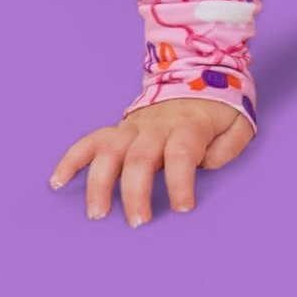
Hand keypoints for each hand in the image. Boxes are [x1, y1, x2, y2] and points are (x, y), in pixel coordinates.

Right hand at [48, 97, 255, 225]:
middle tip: (138, 222)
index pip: (183, 153)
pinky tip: (57, 182)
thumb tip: (206, 164)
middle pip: (140, 157)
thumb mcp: (238, 123)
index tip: (182, 208)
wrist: (198, 75)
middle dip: (136, 192)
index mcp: (189, 126)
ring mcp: (134, 127)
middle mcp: (157, 126)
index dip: (181, 182)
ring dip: (100, 182)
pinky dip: (72, 159)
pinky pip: (90, 141)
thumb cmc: (218, 110)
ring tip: (97, 213)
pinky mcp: (119, 129)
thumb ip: (228, 147)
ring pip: (109, 151)